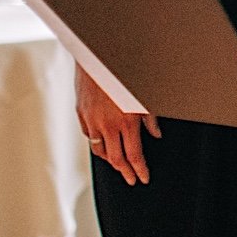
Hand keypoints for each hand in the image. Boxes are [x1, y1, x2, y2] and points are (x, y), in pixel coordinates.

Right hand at [77, 65, 160, 184]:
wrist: (99, 57)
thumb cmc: (124, 74)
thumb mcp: (145, 95)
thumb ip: (150, 118)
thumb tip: (156, 135)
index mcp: (126, 121)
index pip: (134, 154)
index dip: (139, 169)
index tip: (143, 178)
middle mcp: (107, 125)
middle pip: (116, 158)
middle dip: (125, 172)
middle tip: (131, 179)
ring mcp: (91, 121)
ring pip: (100, 150)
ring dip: (110, 161)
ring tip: (119, 166)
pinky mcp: (81, 115)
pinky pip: (89, 136)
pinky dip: (98, 144)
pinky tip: (104, 146)